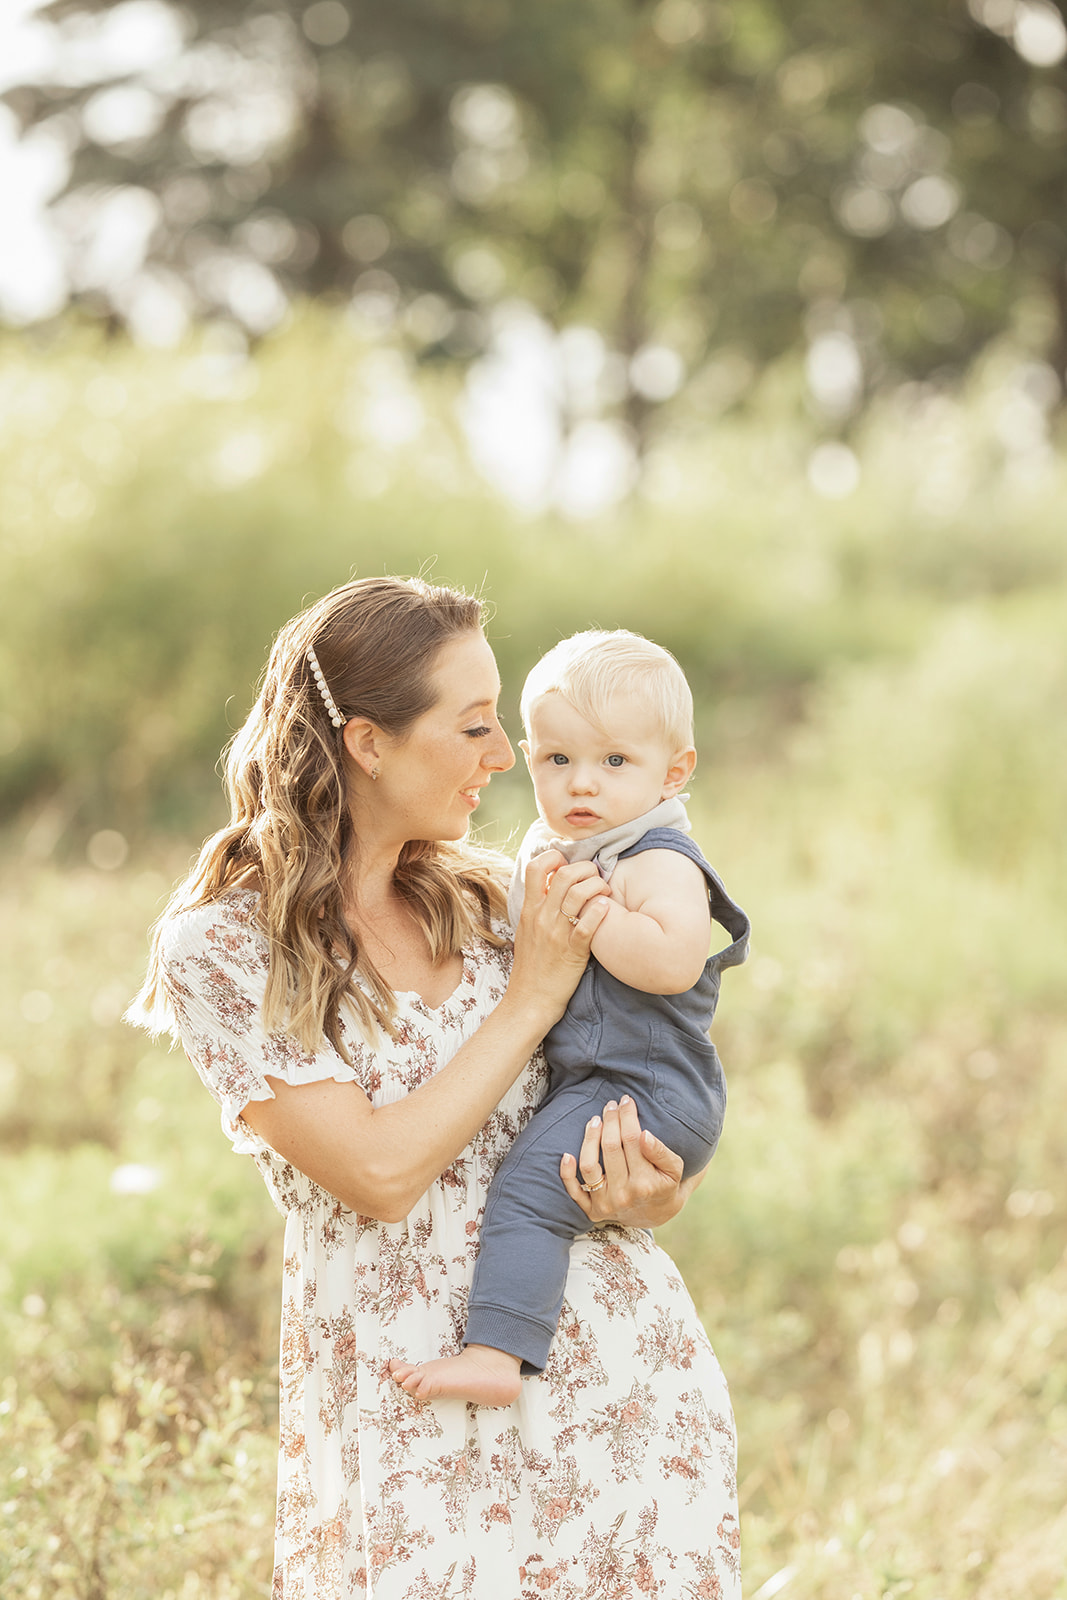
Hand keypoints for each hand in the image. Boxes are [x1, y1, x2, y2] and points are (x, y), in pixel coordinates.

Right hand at [508, 852, 610, 1024]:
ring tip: (606, 892)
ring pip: (577, 895)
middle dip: (585, 868)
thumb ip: (537, 909)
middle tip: (595, 876)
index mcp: (529, 910)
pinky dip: (599, 912)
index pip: (535, 868)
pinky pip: (587, 926)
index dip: (554, 857)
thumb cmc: (532, 968)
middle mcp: (541, 917)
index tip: (568, 863)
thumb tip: (550, 887)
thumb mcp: (526, 932)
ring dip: (597, 887)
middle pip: (562, 875)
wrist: (529, 1001)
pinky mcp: (572, 952)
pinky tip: (606, 908)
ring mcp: (556, 934)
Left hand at [559, 1095, 688, 1229]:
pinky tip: (566, 1154)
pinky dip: (567, 1174)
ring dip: (589, 1138)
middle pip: (610, 1147)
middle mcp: (623, 1195)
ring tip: (595, 1120)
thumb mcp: (674, 1169)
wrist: (656, 1216)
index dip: (628, 1116)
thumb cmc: (665, 1184)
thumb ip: (661, 1152)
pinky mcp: (592, 1210)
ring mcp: (605, 1204)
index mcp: (645, 1183)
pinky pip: (574, 1192)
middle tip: (611, 1105)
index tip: (626, 1101)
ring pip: (589, 1165)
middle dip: (610, 1120)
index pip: (632, 1139)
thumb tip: (644, 1135)